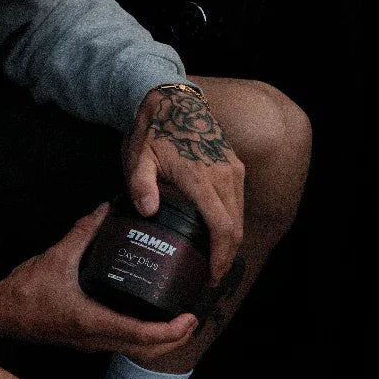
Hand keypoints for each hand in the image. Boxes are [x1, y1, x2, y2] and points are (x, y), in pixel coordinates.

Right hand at [0, 201, 197, 357]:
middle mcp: (94, 339)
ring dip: (158, 339)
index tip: (190, 318)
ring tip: (175, 317)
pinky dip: (140, 335)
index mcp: (92, 322)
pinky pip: (120, 342)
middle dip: (172, 338)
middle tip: (191, 317)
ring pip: (132, 349)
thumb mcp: (56, 257)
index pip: (141, 335)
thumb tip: (105, 209)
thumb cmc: (23, 292)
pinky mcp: (84, 338)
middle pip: (144, 349)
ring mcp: (89, 342)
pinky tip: (146, 314)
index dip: (170, 331)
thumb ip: (83, 232)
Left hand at [123, 87, 244, 282]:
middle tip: (210, 277)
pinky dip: (232, 223)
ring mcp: (233, 169)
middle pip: (236, 228)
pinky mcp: (234, 165)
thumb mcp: (139, 158)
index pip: (222, 228)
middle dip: (227, 257)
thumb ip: (141, 185)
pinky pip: (238, 202)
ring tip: (213, 260)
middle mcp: (224, 176)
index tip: (211, 277)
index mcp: (202, 179)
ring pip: (240, 216)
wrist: (171, 100)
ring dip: (231, 241)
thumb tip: (148, 211)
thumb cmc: (152, 131)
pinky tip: (217, 234)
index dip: (220, 258)